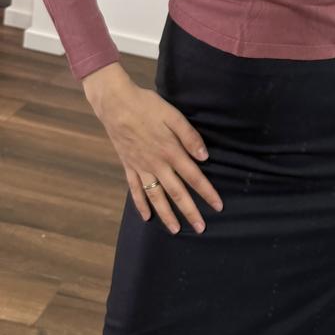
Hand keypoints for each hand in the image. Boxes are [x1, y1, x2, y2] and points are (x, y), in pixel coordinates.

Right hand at [83, 64, 222, 233]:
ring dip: (166, 214)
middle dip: (190, 211)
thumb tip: (204, 157)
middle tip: (201, 228)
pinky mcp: (128, 165)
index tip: (218, 206)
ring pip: (156, 196)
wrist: (116, 104)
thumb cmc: (147, 106)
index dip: (207, 192)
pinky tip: (146, 216)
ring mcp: (141, 167)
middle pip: (176, 193)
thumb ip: (189, 136)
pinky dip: (140, 204)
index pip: (193, 177)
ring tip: (175, 230)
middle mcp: (156, 164)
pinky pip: (135, 189)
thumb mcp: (173, 115)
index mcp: (171, 151)